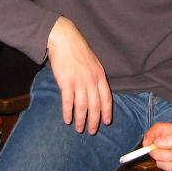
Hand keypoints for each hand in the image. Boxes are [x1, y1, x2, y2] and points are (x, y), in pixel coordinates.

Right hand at [47, 16, 111, 133]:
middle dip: (94, 121)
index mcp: (100, 75)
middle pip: (95, 106)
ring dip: (81, 120)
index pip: (107, 98)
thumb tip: (95, 92)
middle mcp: (91, 80)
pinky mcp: (66, 82)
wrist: (64, 39)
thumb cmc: (78, 50)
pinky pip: (68, 102)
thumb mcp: (93, 63)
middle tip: (92, 131)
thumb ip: (95, 77)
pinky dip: (68, 112)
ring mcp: (79, 82)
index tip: (107, 122)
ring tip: (79, 129)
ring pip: (82, 107)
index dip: (107, 111)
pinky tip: (67, 119)